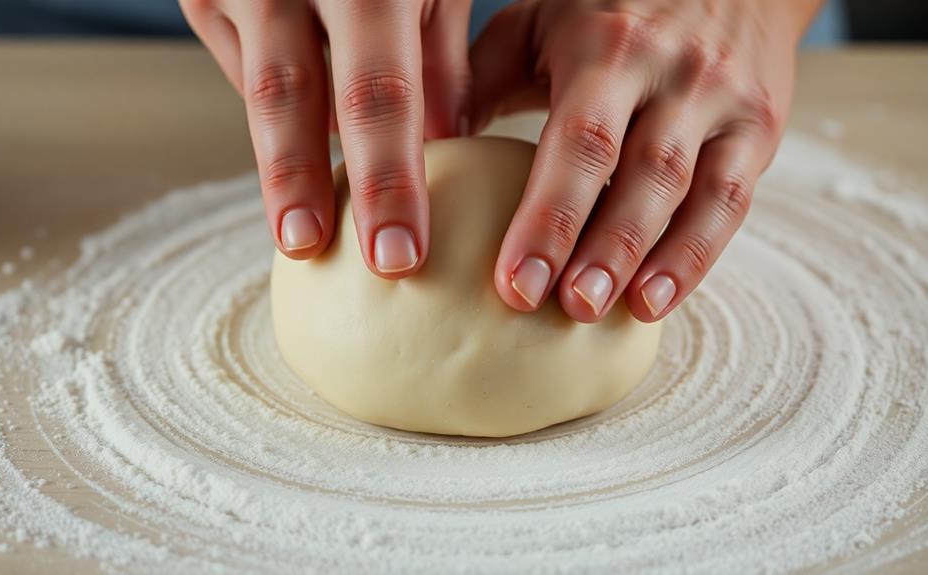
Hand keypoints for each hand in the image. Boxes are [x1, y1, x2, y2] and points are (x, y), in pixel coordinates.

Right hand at [180, 0, 471, 277]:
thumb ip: (440, 58)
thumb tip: (442, 148)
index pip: (378, 93)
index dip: (386, 182)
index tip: (399, 258)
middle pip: (290, 98)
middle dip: (302, 186)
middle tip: (315, 256)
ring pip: (257, 95)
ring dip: (281, 170)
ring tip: (299, 238)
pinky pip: (244, 71)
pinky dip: (277, 115)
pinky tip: (301, 145)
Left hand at [471, 0, 821, 321]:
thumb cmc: (604, 12)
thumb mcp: (537, 24)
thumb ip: (481, 79)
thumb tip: (419, 152)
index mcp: (607, 44)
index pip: (580, 140)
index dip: (550, 216)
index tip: (513, 282)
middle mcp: (672, 69)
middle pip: (641, 170)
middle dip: (600, 247)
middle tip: (562, 309)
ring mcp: (721, 99)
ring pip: (691, 191)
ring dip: (647, 259)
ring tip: (602, 313)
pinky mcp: (758, 126)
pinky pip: (732, 202)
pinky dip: (696, 257)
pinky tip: (655, 302)